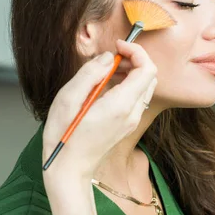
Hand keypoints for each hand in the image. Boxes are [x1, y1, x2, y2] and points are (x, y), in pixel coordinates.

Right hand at [42, 39, 157, 179]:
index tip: (116, 46)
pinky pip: (136, 98)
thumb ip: (90, 73)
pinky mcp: (126, 124)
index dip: (136, 51)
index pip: (147, 69)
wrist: (69, 168)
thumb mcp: (68, 98)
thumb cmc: (64, 134)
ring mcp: (131, 120)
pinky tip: (106, 86)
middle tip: (112, 56)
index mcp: (121, 104)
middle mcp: (132, 112)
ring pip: (145, 87)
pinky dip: (128, 84)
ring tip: (107, 70)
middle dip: (135, 59)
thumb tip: (108, 57)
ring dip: (132, 72)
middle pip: (150, 76)